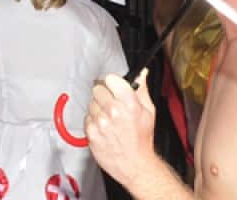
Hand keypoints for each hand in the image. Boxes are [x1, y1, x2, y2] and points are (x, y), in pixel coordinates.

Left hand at [86, 69, 157, 186]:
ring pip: (91, 104)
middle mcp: (114, 111)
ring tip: (110, 120)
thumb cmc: (142, 139)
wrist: (135, 164)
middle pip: (97, 89)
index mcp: (129, 103)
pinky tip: (104, 129)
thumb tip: (141, 73)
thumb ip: (142, 89)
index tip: (114, 88)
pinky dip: (93, 123)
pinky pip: (87, 119)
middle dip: (104, 96)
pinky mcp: (91, 133)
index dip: (112, 83)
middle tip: (112, 106)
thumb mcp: (149, 112)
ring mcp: (101, 122)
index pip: (110, 79)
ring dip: (98, 110)